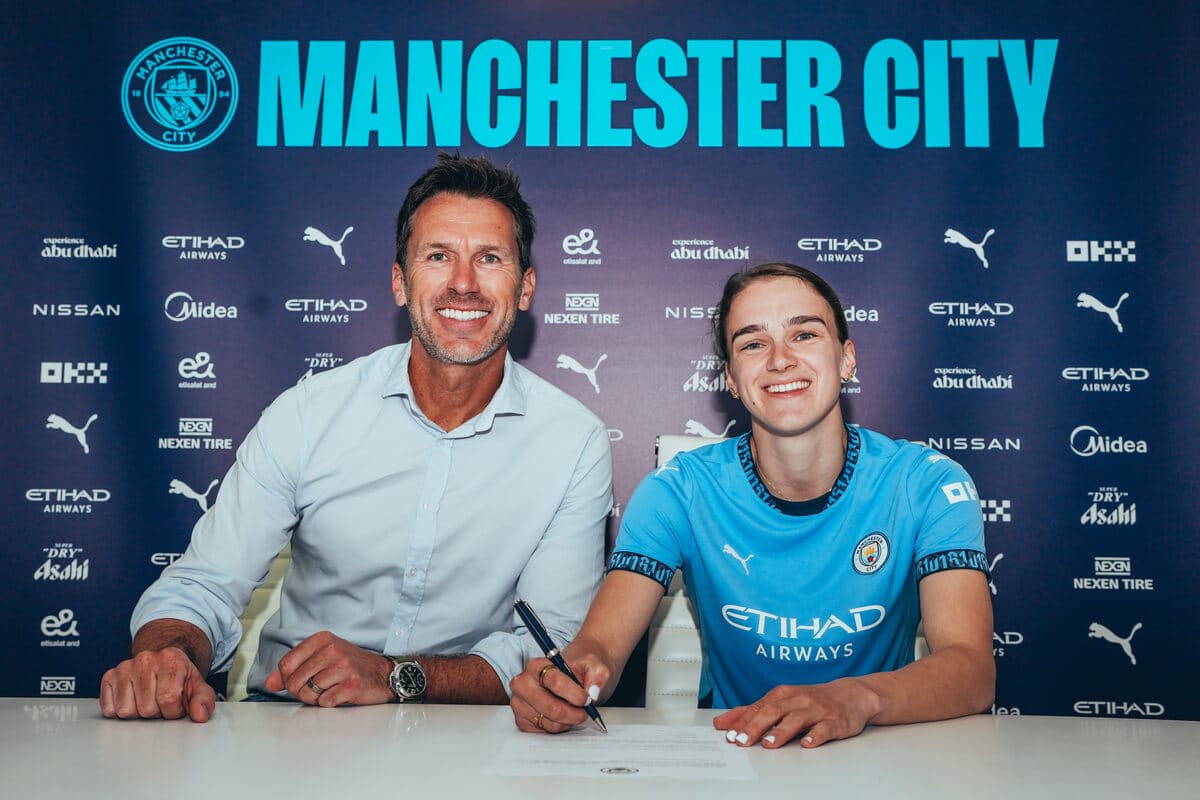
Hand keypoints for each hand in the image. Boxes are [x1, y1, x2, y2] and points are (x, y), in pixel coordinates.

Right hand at [99, 647, 215, 721]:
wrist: (164, 663)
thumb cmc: (180, 678)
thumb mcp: (198, 687)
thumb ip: (204, 701)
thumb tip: (200, 715)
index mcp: (171, 658)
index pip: (168, 699)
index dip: (174, 710)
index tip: (177, 703)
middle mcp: (145, 659)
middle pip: (147, 709)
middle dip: (157, 712)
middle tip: (161, 701)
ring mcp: (124, 667)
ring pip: (126, 711)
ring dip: (138, 713)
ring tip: (148, 699)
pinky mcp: (108, 677)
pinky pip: (109, 710)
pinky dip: (120, 711)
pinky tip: (133, 699)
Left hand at [263, 630, 392, 706]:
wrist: (382, 674)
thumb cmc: (350, 667)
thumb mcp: (321, 660)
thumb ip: (293, 670)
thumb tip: (269, 683)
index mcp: (322, 639)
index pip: (286, 664)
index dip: (288, 679)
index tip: (301, 680)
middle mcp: (332, 649)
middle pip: (295, 681)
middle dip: (302, 691)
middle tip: (318, 688)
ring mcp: (343, 666)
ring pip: (308, 693)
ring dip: (317, 698)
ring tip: (330, 690)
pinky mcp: (351, 684)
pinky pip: (325, 702)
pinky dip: (330, 703)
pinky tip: (341, 694)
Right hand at [509, 656, 603, 733]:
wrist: (572, 675)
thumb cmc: (579, 670)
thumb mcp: (594, 665)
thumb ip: (598, 675)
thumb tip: (593, 692)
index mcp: (537, 665)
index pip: (555, 682)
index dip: (575, 695)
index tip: (587, 699)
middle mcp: (523, 683)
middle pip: (551, 707)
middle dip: (573, 714)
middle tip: (584, 712)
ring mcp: (519, 702)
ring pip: (549, 722)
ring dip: (568, 722)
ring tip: (574, 711)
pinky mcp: (521, 719)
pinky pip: (543, 731)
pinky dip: (558, 727)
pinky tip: (562, 716)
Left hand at [712, 678, 880, 748]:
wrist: (852, 694)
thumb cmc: (812, 699)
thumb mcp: (783, 701)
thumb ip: (755, 712)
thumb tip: (725, 722)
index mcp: (782, 695)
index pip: (757, 707)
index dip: (741, 720)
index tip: (727, 733)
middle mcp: (797, 700)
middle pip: (772, 711)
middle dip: (755, 726)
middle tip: (741, 740)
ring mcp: (816, 710)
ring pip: (796, 720)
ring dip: (781, 731)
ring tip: (769, 743)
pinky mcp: (834, 721)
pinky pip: (825, 729)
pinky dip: (816, 736)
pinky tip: (808, 744)